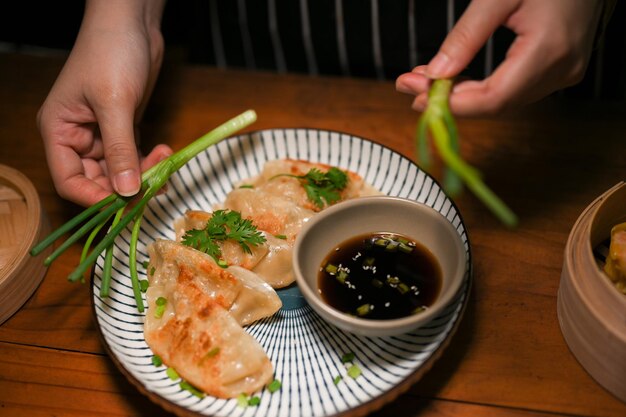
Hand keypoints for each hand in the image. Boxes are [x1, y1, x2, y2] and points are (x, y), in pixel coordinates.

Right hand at [37, 0, 169, 206]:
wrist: (131, 24)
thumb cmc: (111, 54)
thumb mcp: (114, 104)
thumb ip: (120, 149)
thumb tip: (125, 191)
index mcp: (60, 131)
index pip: (68, 180)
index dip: (94, 197)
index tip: (123, 203)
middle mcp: (77, 137)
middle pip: (97, 180)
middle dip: (125, 186)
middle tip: (154, 185)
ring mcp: (101, 134)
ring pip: (119, 171)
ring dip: (143, 174)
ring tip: (165, 164)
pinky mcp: (123, 128)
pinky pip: (133, 157)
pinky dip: (149, 161)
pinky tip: (165, 154)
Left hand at [396, 0, 604, 116]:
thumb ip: (466, 37)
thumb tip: (435, 73)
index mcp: (550, 49)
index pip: (494, 97)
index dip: (452, 103)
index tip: (416, 96)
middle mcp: (562, 69)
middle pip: (497, 103)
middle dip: (450, 99)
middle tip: (411, 87)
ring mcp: (565, 71)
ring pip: (504, 100)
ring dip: (463, 94)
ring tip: (426, 80)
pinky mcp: (560, 68)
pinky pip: (514, 89)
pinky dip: (481, 87)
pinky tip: (456, 78)